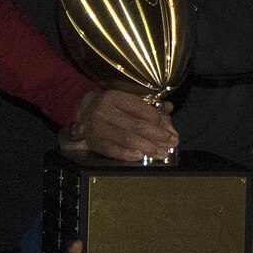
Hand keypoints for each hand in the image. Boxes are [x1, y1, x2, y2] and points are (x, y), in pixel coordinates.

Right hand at [63, 88, 177, 162]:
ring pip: (129, 139)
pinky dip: (129, 154)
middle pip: (138, 125)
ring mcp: (98, 128)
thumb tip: (169, 108)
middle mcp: (104, 111)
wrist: (81, 114)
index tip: (170, 127)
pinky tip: (141, 156)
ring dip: (149, 147)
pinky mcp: (95, 142)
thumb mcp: (124, 100)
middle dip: (159, 136)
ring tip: (163, 152)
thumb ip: (147, 105)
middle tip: (172, 142)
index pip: (141, 109)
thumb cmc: (109, 106)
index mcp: (114, 97)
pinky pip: (114, 150)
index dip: (159, 119)